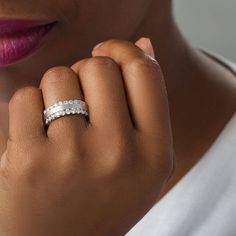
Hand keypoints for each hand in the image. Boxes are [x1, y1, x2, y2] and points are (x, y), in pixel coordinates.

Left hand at [0, 38, 173, 235]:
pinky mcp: (27, 160)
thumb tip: (144, 43)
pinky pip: (26, 97)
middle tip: (86, 99)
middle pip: (98, 66)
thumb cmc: (106, 196)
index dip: (124, 51)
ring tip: (62, 123)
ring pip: (60, 76)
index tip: (108, 53)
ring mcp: (71, 157)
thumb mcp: (146, 158)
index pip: (144, 70)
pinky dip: (30, 107)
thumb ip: (150, 99)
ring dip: (59, 90)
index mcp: (155, 152)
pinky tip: (39, 136)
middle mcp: (118, 153)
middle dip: (88, 72)